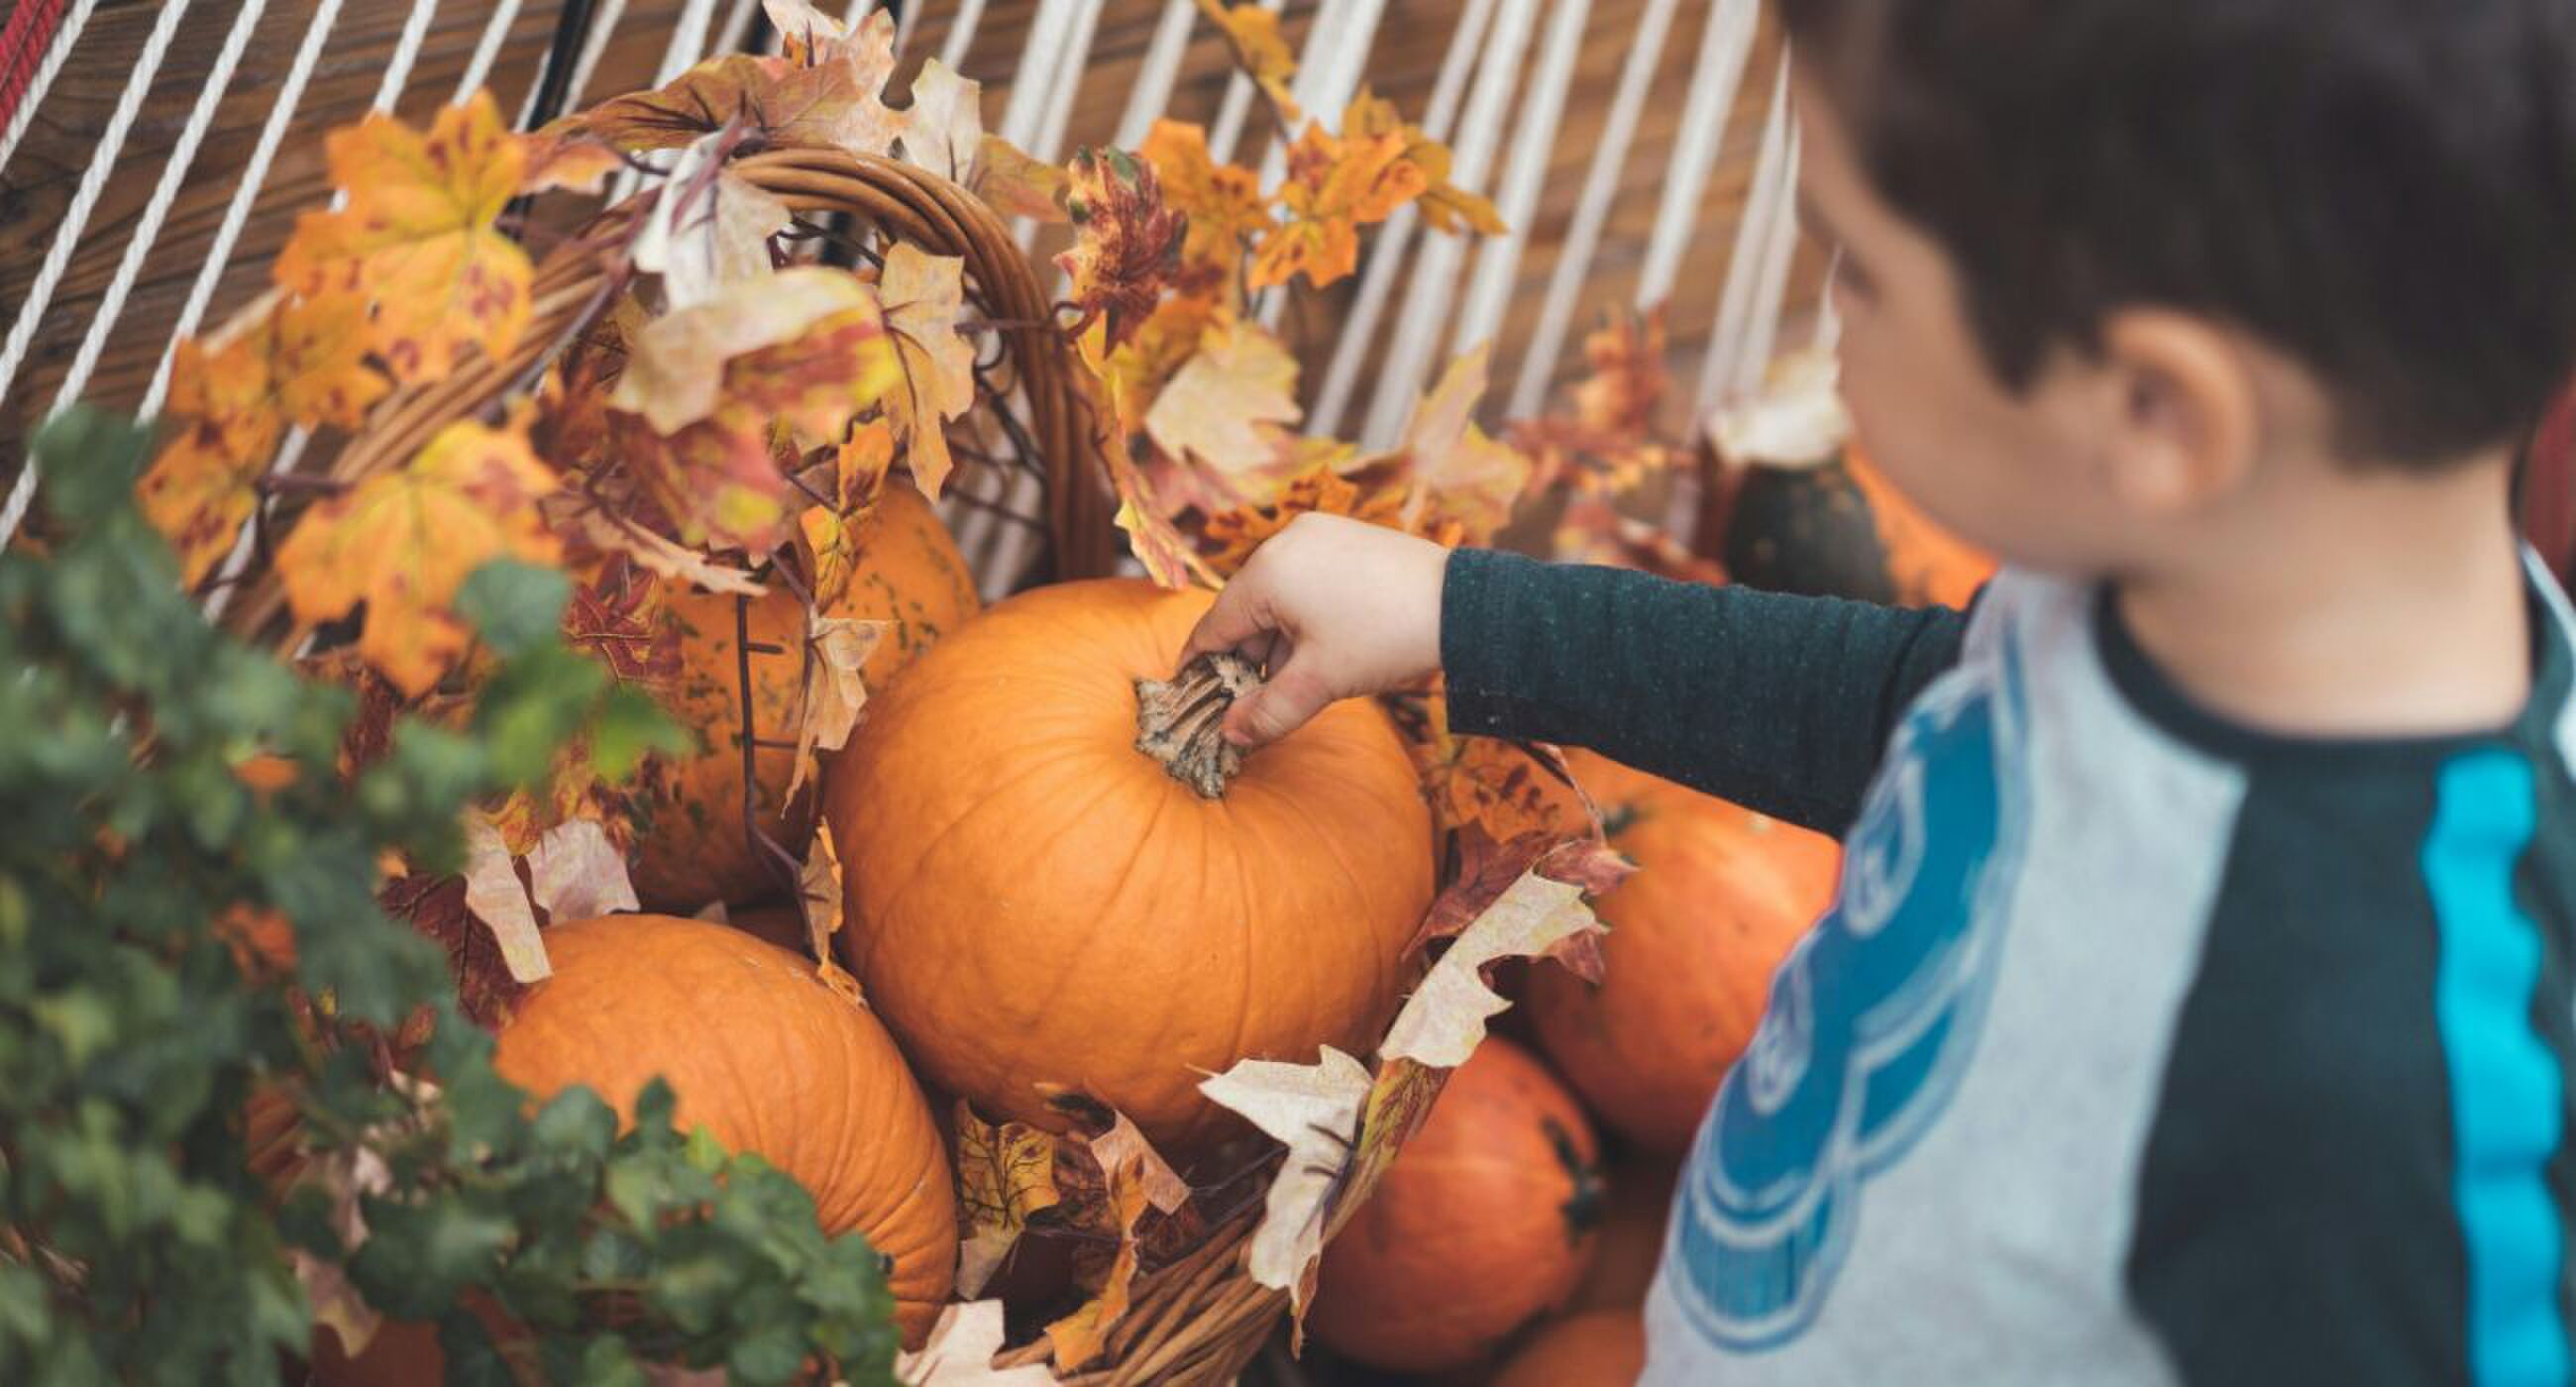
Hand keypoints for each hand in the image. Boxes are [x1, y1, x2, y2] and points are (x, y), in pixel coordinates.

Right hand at [1178, 514, 1449, 748]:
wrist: (1463, 607)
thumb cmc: (1386, 637)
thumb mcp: (1320, 682)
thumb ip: (1267, 711)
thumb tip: (1231, 734)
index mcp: (1267, 571)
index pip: (1215, 625)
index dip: (1200, 666)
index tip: (1189, 694)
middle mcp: (1286, 542)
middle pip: (1246, 610)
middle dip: (1249, 660)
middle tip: (1254, 703)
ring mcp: (1318, 534)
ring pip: (1278, 597)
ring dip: (1280, 642)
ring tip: (1298, 682)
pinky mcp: (1346, 538)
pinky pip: (1306, 581)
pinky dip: (1304, 617)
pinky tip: (1323, 650)